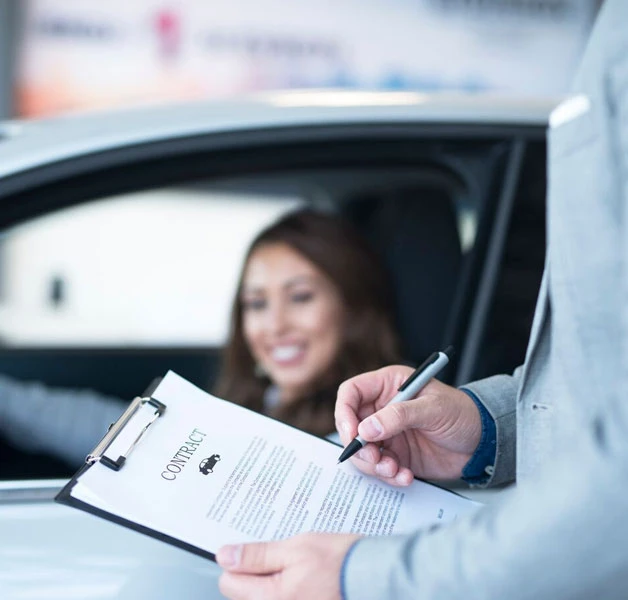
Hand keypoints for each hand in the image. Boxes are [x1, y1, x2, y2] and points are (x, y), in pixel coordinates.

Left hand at [217, 533, 359, 599]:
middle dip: (255, 573)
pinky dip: (287, 588)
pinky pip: (282, 599)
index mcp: (271, 599)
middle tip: (280, 556)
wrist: (374, 578)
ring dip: (272, 581)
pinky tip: (304, 578)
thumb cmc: (339, 562)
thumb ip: (258, 555)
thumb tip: (225, 556)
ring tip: (296, 567)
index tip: (254, 551)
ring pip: (263, 597)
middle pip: (245, 594)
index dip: (239, 562)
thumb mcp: (296, 548)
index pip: (229, 583)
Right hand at [335, 365, 481, 484]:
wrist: (483, 443)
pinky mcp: (396, 455)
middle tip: (374, 459)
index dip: (344, 412)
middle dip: (358, 446)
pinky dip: (389, 476)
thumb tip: (366, 429)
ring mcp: (388, 433)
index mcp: (388, 385)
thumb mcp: (432, 409)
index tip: (352, 434)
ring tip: (394, 470)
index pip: (351, 393)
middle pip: (351, 426)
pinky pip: (379, 468)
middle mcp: (382, 409)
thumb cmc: (462, 413)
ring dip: (374, 465)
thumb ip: (399, 416)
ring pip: (362, 451)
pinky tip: (406, 476)